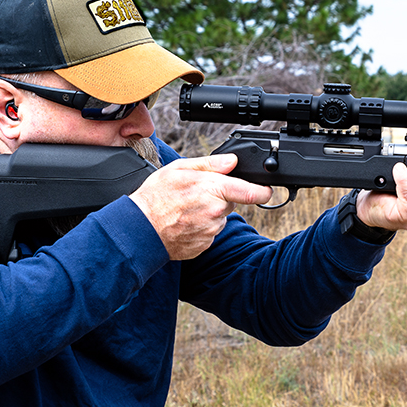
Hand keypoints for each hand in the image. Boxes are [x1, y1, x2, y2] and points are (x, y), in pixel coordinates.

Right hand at [129, 154, 272, 259]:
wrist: (139, 229)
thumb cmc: (156, 197)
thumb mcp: (180, 169)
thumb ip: (209, 164)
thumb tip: (232, 161)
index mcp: (213, 190)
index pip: (250, 192)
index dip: (262, 191)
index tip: (267, 190)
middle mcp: (216, 212)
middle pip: (231, 202)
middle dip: (219, 197)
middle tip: (196, 194)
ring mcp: (211, 231)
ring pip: (219, 217)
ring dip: (209, 213)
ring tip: (185, 209)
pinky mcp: (204, 245)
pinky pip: (209, 232)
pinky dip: (200, 227)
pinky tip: (184, 222)